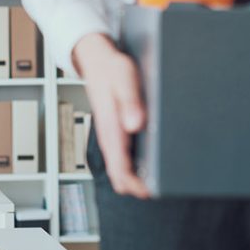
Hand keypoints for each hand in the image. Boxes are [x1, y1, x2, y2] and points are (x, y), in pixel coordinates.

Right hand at [72, 33, 148, 198]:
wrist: (95, 59)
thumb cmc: (111, 68)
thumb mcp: (124, 78)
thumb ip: (130, 101)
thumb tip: (135, 125)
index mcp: (110, 125)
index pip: (118, 165)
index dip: (133, 182)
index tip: (148, 191)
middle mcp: (108, 133)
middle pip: (117, 171)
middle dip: (133, 185)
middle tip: (154, 191)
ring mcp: (110, 133)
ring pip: (118, 165)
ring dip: (132, 177)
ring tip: (152, 184)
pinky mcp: (114, 129)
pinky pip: (120, 155)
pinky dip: (131, 166)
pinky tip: (143, 167)